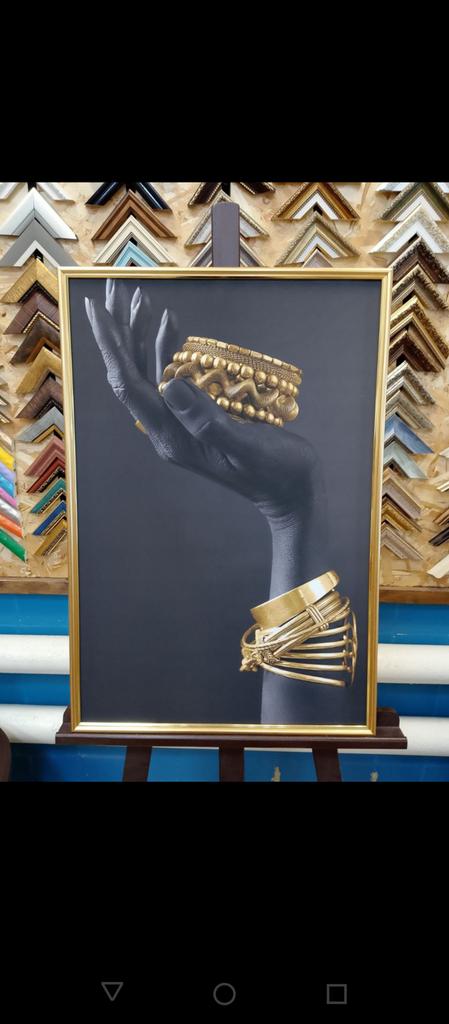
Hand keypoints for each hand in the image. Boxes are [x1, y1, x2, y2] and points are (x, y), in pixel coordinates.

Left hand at [85, 281, 326, 528]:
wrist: (292, 494)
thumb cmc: (276, 473)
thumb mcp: (247, 447)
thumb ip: (208, 421)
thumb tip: (170, 383)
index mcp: (172, 437)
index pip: (129, 383)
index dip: (111, 344)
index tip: (97, 308)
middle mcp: (167, 428)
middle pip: (131, 372)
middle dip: (120, 329)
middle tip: (114, 286)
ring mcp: (179, 422)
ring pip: (148, 371)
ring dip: (141, 333)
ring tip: (138, 296)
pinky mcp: (195, 416)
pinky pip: (170, 377)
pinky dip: (166, 348)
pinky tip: (168, 324)